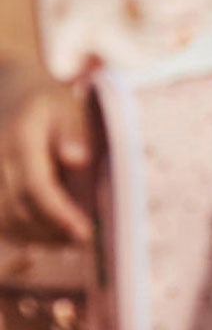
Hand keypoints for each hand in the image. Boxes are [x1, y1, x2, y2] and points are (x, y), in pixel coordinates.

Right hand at [0, 64, 91, 245]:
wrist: (11, 88)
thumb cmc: (49, 99)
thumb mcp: (68, 106)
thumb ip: (75, 132)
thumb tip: (78, 160)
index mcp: (19, 140)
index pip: (36, 188)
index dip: (60, 214)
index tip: (85, 233)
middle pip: (17, 212)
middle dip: (51, 233)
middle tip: (84, 241)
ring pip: (3, 222)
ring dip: (35, 237)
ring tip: (68, 241)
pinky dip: (20, 232)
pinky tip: (46, 234)